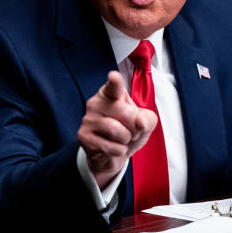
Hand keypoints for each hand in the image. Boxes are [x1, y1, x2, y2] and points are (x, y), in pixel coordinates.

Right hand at [77, 71, 157, 187]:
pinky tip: (113, 148)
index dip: (115, 81)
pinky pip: (109, 146)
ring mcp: (88, 119)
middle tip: (131, 131)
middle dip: (135, 127)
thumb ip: (148, 119)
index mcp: (110, 93)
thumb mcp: (145, 123)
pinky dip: (118, 150)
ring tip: (122, 139)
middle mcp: (96, 102)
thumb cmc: (128, 133)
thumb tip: (140, 123)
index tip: (114, 76)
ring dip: (126, 139)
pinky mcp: (83, 136)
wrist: (113, 155)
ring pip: (116, 130)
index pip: (114, 86)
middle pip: (125, 113)